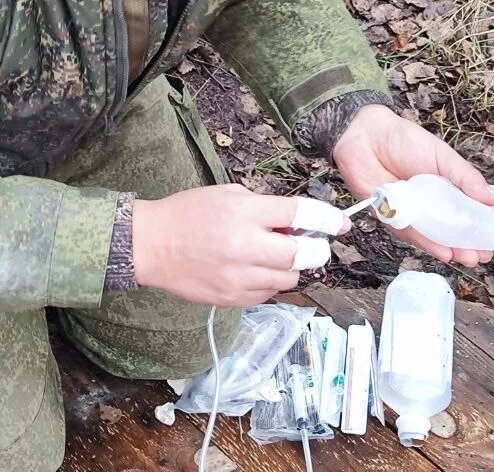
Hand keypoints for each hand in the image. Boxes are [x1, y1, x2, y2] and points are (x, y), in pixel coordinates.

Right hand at [134, 185, 338, 306]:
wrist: (151, 245)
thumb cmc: (188, 213)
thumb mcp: (228, 194)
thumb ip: (263, 206)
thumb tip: (295, 222)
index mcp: (244, 213)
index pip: (299, 215)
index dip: (327, 219)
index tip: (342, 223)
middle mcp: (244, 247)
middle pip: (301, 255)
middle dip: (315, 250)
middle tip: (313, 245)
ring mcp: (238, 277)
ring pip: (289, 278)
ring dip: (292, 267)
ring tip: (275, 255)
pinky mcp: (231, 298)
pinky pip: (268, 293)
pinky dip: (270, 282)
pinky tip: (255, 269)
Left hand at [332, 105, 493, 267]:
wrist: (365, 137)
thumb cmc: (405, 141)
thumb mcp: (443, 157)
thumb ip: (467, 179)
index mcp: (445, 187)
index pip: (467, 211)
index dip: (481, 226)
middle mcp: (430, 203)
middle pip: (451, 228)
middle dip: (468, 243)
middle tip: (482, 255)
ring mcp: (412, 212)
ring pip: (434, 236)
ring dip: (452, 249)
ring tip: (469, 259)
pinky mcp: (393, 218)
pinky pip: (412, 235)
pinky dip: (428, 244)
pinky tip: (445, 253)